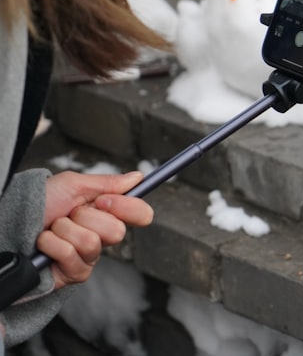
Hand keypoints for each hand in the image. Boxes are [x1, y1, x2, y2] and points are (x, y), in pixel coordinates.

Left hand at [35, 171, 153, 288]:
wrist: (9, 223)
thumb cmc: (39, 203)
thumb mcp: (72, 185)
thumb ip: (107, 183)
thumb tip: (137, 178)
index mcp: (107, 213)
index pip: (140, 214)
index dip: (127, 208)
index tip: (103, 201)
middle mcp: (102, 235)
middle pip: (117, 231)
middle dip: (87, 218)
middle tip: (69, 214)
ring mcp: (89, 257)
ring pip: (92, 243)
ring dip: (65, 230)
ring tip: (52, 228)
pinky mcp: (74, 274)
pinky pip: (73, 257)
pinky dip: (53, 245)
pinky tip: (45, 245)